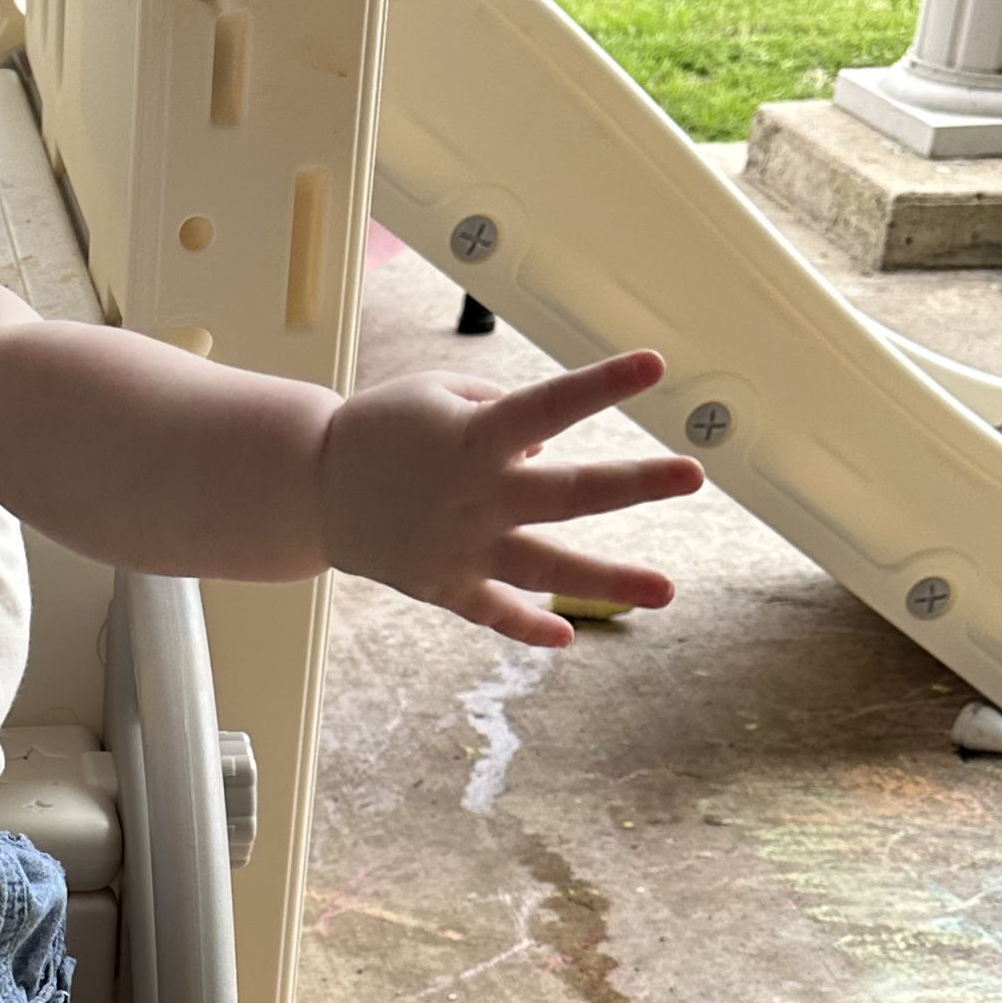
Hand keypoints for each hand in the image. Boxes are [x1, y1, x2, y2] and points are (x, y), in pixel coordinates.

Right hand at [320, 348, 695, 647]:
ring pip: (546, 567)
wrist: (308, 487)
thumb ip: (502, 409)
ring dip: (608, 579)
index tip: (655, 366)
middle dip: (634, 483)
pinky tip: (564, 636)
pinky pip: (491, 612)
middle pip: (567, 493)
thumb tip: (553, 448)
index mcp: (472, 437)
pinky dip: (525, 626)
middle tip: (693, 475)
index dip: (602, 384)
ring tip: (666, 591)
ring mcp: (460, 546)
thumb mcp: (436, 394)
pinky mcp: (441, 584)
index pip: (549, 405)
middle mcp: (475, 495)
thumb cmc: (381, 431)